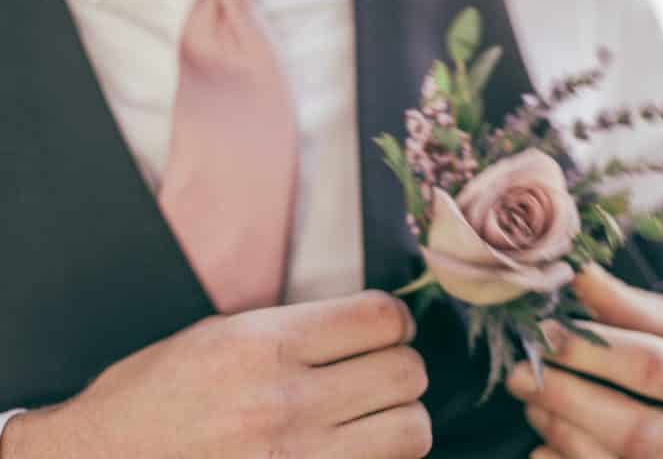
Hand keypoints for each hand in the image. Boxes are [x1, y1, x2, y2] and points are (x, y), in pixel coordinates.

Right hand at [2, 291, 430, 458]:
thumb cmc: (152, 396)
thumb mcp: (215, 335)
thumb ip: (289, 327)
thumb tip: (358, 323)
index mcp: (265, 344)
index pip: (379, 318)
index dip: (394, 318)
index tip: (386, 325)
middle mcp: (288, 401)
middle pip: (405, 371)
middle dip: (401, 365)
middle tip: (380, 369)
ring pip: (410, 431)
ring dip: (400, 419)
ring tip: (376, 415)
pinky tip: (354, 450)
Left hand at [505, 264, 662, 458]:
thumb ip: (631, 308)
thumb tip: (577, 273)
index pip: (652, 367)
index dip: (594, 351)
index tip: (544, 333)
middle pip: (638, 432)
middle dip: (569, 402)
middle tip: (520, 375)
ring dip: (567, 436)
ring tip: (532, 405)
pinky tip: (542, 450)